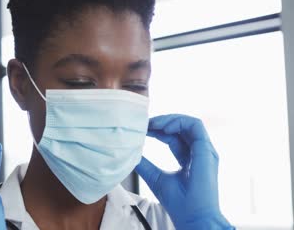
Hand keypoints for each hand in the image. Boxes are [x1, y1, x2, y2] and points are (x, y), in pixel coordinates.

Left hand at [135, 114, 233, 229]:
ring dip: (170, 119)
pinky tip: (163, 127)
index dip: (157, 130)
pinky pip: (196, 125)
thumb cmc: (177, 202)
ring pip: (189, 123)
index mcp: (188, 158)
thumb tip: (129, 152)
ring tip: (153, 124)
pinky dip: (179, 122)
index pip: (173, 136)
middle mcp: (198, 152)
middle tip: (145, 123)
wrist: (192, 216)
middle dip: (162, 122)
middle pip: (181, 127)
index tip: (143, 129)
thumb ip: (144, 163)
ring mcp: (204, 150)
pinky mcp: (207, 150)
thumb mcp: (154, 177)